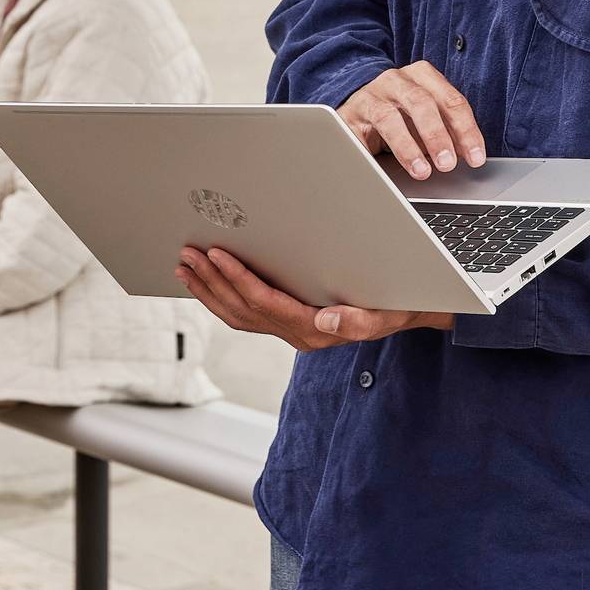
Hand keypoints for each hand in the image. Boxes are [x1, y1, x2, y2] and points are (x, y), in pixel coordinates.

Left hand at [176, 244, 449, 351]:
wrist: (404, 314)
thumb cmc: (395, 306)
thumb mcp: (385, 313)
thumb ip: (359, 320)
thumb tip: (327, 323)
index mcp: (314, 329)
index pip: (266, 303)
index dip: (238, 278)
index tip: (216, 254)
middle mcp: (297, 334)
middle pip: (243, 310)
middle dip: (212, 281)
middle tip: (187, 256)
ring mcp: (290, 332)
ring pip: (238, 315)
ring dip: (208, 290)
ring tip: (185, 266)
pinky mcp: (287, 324)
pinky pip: (245, 316)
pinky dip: (221, 298)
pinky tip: (207, 281)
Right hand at [339, 61, 486, 178]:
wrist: (358, 107)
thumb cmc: (401, 114)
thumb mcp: (427, 118)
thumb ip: (448, 131)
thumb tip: (470, 156)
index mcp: (422, 75)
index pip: (450, 100)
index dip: (466, 130)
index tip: (475, 158)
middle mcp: (396, 80)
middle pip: (420, 102)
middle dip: (437, 135)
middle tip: (448, 164)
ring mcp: (370, 95)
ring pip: (388, 117)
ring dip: (407, 147)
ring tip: (421, 171)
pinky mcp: (347, 114)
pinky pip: (357, 134)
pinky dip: (369, 153)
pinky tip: (381, 171)